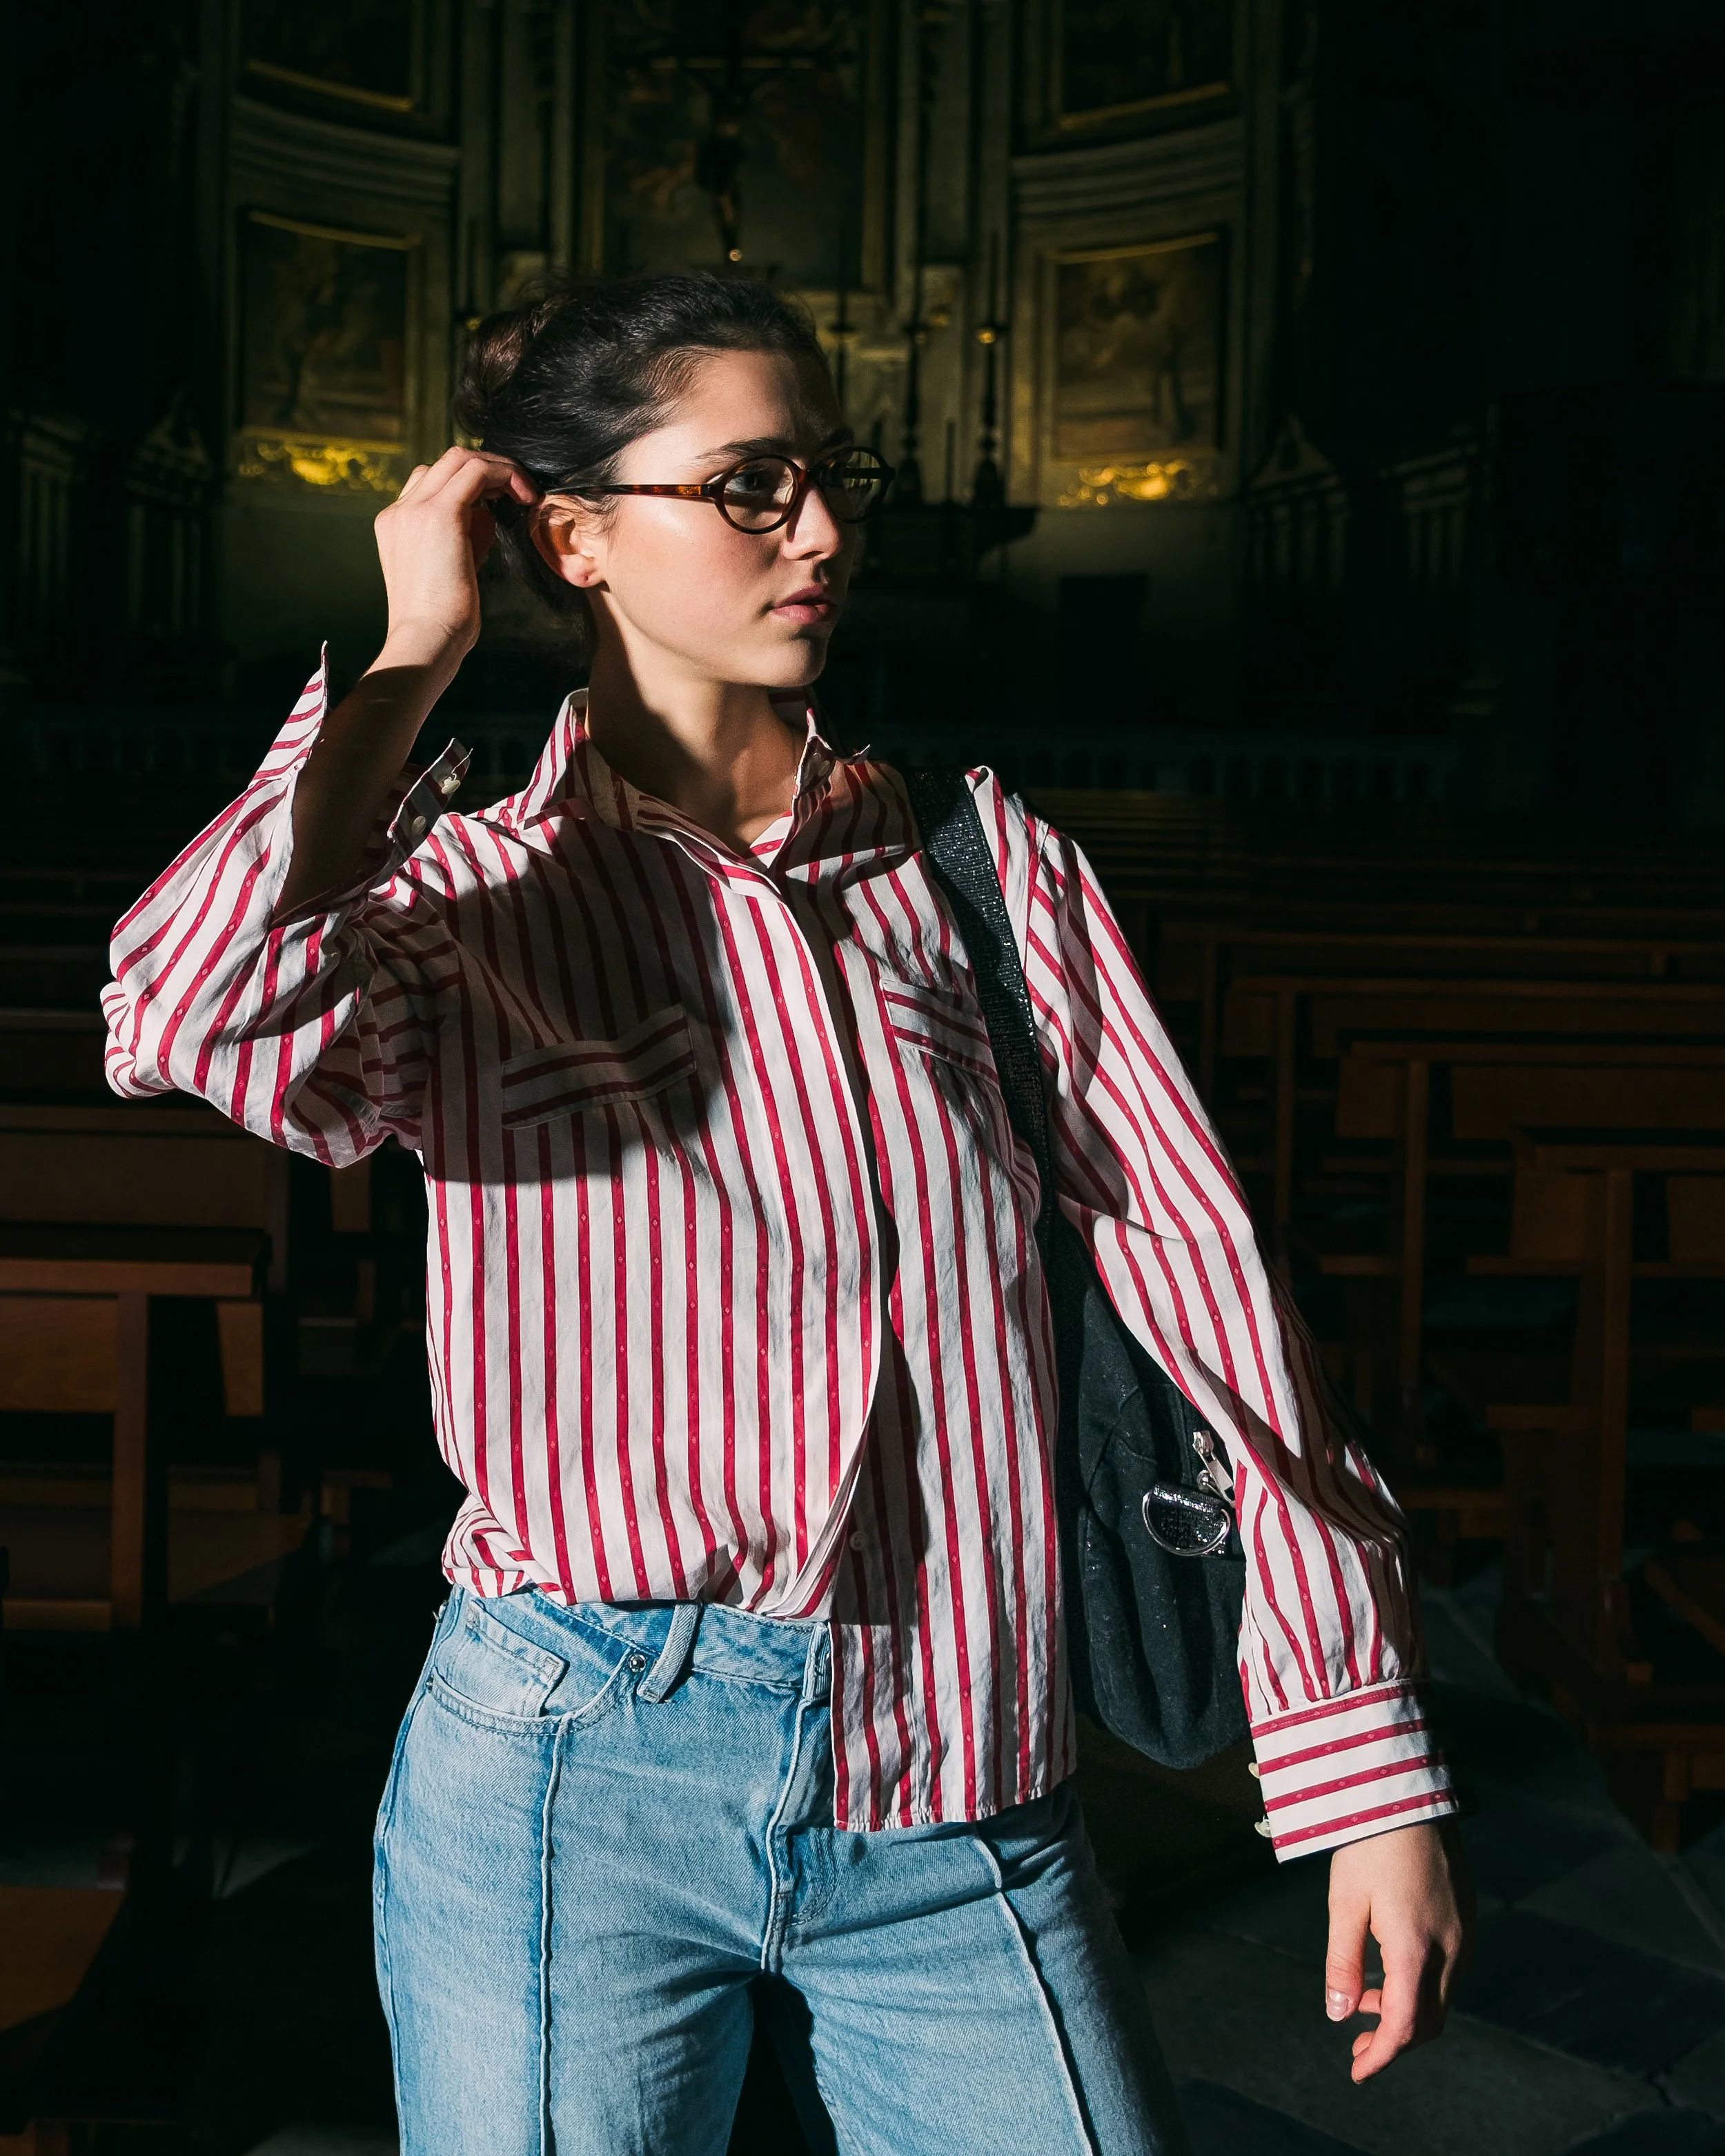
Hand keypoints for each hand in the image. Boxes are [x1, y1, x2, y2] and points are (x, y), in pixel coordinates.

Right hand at [373, 446, 538, 672]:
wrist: (426, 639)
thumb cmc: (442, 621)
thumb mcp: (449, 570)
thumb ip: (462, 539)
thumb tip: (486, 516)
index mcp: (395, 525)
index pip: (430, 482)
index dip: (467, 484)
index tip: (497, 501)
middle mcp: (399, 511)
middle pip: (444, 462)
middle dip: (487, 468)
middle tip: (517, 489)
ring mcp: (415, 509)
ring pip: (459, 458)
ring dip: (497, 469)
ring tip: (523, 492)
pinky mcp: (439, 514)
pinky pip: (477, 473)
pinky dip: (505, 476)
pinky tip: (525, 496)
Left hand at [1324, 1819, 1472, 2080]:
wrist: (1407, 1792)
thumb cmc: (1367, 1844)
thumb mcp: (1343, 1902)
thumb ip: (1342, 1961)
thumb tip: (1337, 2013)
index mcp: (1415, 1948)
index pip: (1405, 2025)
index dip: (1381, 2055)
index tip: (1357, 2071)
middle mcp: (1450, 1947)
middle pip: (1430, 2019)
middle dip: (1394, 2040)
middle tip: (1356, 2044)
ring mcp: (1464, 1931)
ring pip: (1441, 1996)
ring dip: (1406, 2010)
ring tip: (1362, 2000)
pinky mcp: (1466, 1914)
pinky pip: (1449, 1968)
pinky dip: (1420, 1983)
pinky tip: (1388, 1968)